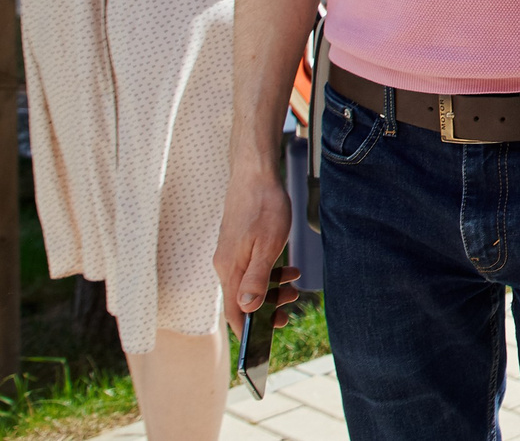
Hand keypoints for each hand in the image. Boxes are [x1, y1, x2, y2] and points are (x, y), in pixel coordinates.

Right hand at [213, 154, 292, 316]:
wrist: (255, 174)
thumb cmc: (264, 207)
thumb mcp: (267, 244)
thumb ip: (256, 278)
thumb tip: (248, 310)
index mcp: (230, 269)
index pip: (233, 312)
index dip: (246, 331)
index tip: (261, 345)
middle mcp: (226, 265)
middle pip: (242, 301)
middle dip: (266, 310)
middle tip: (290, 307)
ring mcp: (231, 255)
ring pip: (249, 285)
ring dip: (271, 291)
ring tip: (294, 285)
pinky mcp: (239, 245)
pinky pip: (252, 270)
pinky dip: (270, 275)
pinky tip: (288, 269)